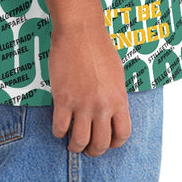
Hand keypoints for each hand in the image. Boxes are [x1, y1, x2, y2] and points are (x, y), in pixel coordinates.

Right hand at [49, 22, 131, 155]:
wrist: (80, 30)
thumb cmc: (98, 46)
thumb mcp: (116, 74)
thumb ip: (114, 96)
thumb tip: (112, 111)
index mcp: (119, 99)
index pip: (122, 134)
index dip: (114, 143)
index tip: (107, 142)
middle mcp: (103, 106)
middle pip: (100, 143)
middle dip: (94, 151)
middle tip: (87, 149)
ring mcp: (82, 104)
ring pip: (79, 141)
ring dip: (75, 146)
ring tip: (72, 143)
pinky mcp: (63, 99)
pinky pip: (60, 128)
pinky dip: (58, 132)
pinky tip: (59, 127)